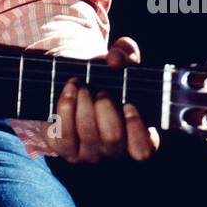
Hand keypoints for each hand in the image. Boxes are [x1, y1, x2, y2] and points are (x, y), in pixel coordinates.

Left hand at [49, 36, 160, 163]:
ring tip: (81, 85)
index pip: (143, 150)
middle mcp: (113, 150)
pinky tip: (69, 89)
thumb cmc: (106, 76)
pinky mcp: (64, 148)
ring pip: (88, 133)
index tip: (129, 104)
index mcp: (136, 137)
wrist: (75, 82)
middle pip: (113, 137)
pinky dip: (66, 107)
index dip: (137, 128)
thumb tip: (115, 60)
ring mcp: (88, 153)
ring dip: (84, 102)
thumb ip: (126, 53)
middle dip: (105, 107)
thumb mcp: (120, 59)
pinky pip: (63, 134)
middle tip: (101, 90)